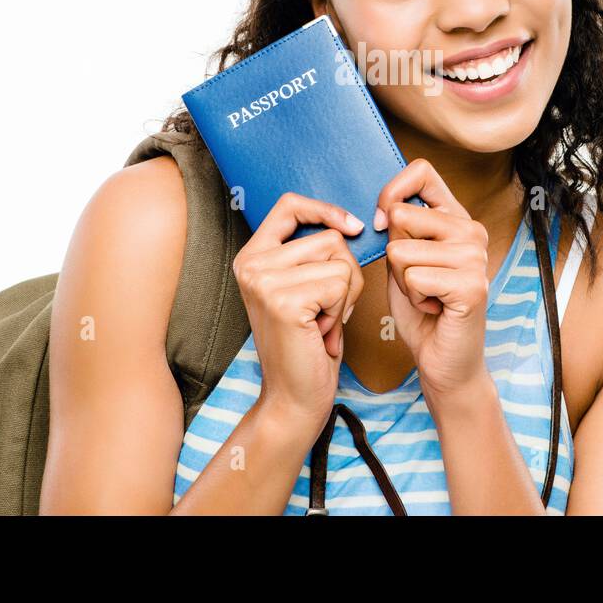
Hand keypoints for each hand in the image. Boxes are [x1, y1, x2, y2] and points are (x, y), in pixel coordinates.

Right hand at [232, 192, 365, 434]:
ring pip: (340, 261)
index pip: (289, 205)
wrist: (295, 398)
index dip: (325, 210)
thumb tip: (351, 224)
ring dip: (345, 295)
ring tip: (322, 322)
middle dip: (345, 275)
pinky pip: (340, 284)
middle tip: (325, 312)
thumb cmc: (308, 345)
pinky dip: (341, 310)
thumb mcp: (305, 288)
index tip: (351, 227)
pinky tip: (322, 332)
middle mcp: (250, 263)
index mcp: (252, 256)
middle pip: (330, 238)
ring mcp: (264, 280)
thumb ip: (313, 254)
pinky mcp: (283, 300)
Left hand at [374, 159, 492, 399]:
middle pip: (401, 215)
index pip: (421, 172)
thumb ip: (397, 229)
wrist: (444, 360)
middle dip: (393, 254)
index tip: (384, 225)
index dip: (391, 193)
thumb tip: (386, 209)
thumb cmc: (422, 310)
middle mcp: (472, 230)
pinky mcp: (471, 284)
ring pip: (401, 251)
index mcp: (456, 217)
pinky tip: (434, 308)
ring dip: (402, 281)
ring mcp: (475, 256)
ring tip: (427, 295)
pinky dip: (413, 298)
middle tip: (417, 280)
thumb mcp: (402, 260)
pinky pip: (413, 277)